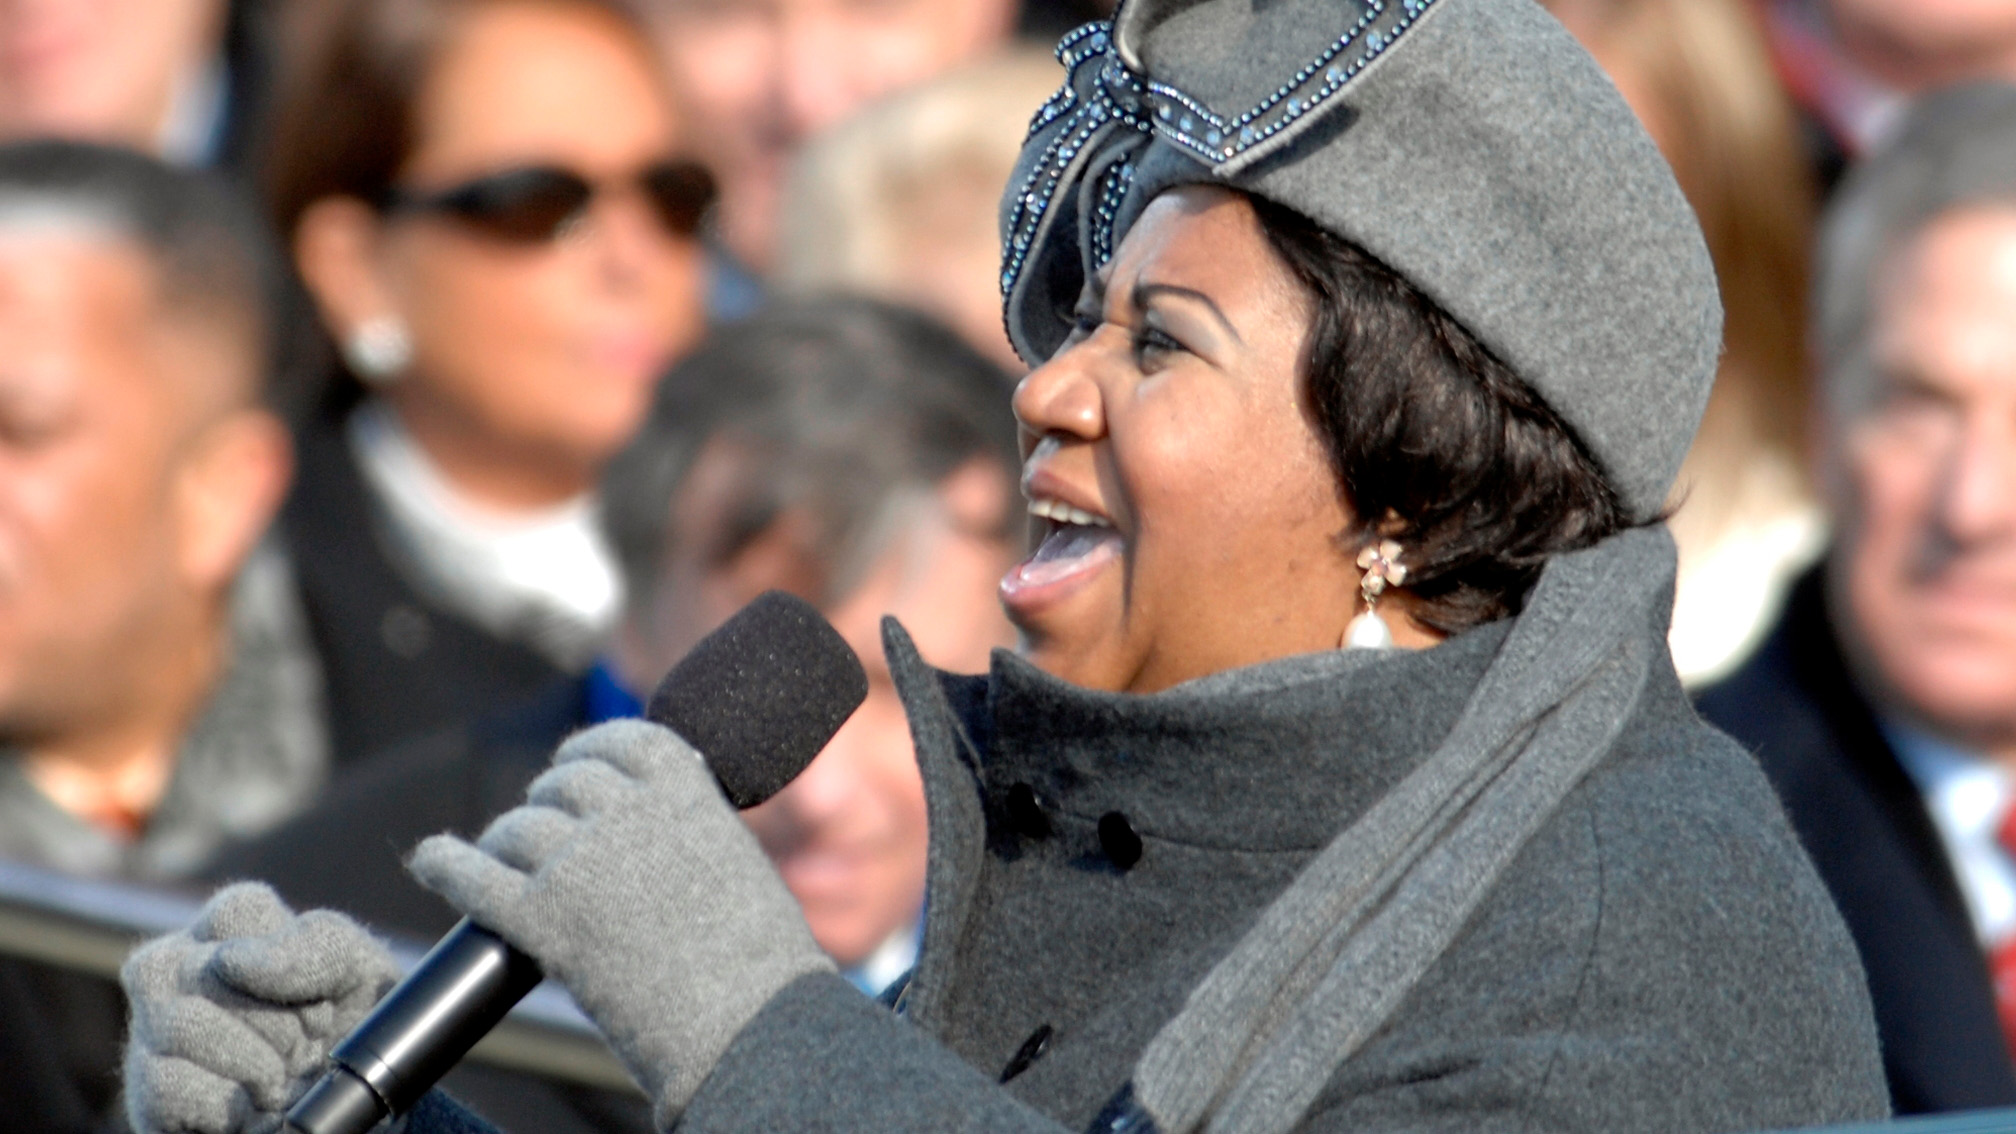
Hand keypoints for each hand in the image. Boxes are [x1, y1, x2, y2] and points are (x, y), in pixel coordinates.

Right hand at [121, 882, 398, 1133]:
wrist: (353, 1107)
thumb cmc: (352, 1029)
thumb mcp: (358, 972)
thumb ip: (314, 944)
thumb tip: (232, 961)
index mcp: (228, 930)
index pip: (237, 908)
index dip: (290, 962)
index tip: (322, 1002)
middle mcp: (174, 969)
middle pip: (212, 970)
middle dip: (281, 1020)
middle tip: (304, 1047)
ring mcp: (150, 1030)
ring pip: (183, 1023)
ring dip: (257, 1063)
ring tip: (281, 1081)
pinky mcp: (146, 1094)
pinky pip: (167, 1085)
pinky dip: (227, 1105)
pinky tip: (250, 1110)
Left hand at [407, 719, 833, 1123]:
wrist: (750, 1022)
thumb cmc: (756, 954)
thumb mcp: (731, 856)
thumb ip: (682, 824)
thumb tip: (633, 817)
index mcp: (683, 787)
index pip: (618, 739)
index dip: (588, 751)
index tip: (577, 763)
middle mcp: (627, 812)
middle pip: (563, 783)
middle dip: (549, 802)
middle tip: (548, 831)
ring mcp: (581, 863)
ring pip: (517, 829)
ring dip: (507, 840)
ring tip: (506, 861)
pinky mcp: (542, 918)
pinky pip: (473, 876)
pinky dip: (445, 864)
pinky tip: (431, 860)